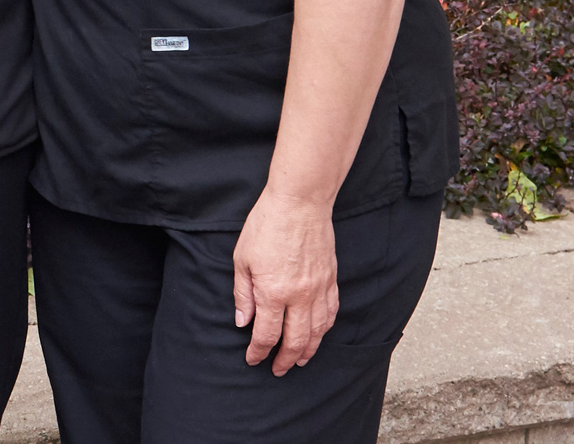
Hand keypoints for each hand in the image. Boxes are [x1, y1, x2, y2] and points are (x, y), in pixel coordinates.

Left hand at [232, 190, 338, 374]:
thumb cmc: (266, 225)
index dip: (258, 351)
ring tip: (300, 361)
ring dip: (308, 350)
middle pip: (295, 341)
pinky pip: (331, 314)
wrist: (300, 204)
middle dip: (285, 360)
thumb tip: (242, 321)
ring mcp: (319, 290)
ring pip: (317, 332)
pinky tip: (319, 334)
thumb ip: (242, 293)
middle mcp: (299, 297)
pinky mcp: (331, 281)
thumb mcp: (242, 258)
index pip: (266, 334)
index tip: (253, 360)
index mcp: (273, 292)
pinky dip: (324, 330)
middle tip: (278, 370)